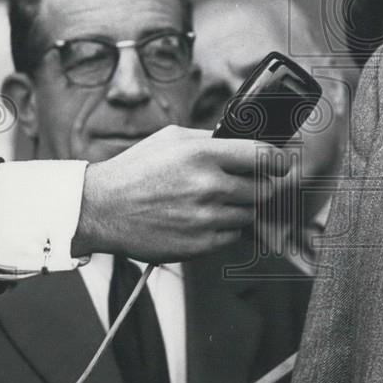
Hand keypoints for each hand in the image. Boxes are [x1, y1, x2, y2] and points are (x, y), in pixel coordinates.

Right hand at [71, 125, 288, 262]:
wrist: (100, 209)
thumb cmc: (136, 171)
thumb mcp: (171, 139)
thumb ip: (211, 139)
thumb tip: (245, 140)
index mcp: (203, 153)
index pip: (265, 156)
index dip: (279, 160)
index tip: (282, 163)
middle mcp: (208, 185)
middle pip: (265, 189)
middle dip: (260, 186)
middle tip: (245, 184)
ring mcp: (206, 217)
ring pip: (251, 214)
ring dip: (242, 208)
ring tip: (214, 202)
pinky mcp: (201, 244)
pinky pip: (234, 235)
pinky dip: (226, 228)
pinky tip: (204, 219)